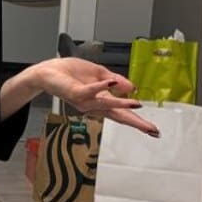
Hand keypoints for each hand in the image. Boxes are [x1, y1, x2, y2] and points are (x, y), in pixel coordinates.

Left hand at [36, 56, 159, 136]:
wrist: (48, 72)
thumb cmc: (71, 73)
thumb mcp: (99, 74)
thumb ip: (116, 80)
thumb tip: (132, 87)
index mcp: (100, 101)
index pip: (122, 114)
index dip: (137, 121)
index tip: (153, 130)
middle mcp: (93, 105)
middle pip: (117, 116)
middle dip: (135, 123)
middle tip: (151, 129)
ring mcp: (84, 101)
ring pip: (106, 104)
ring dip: (121, 104)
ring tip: (138, 105)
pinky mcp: (75, 92)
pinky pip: (90, 90)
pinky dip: (101, 86)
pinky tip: (112, 83)